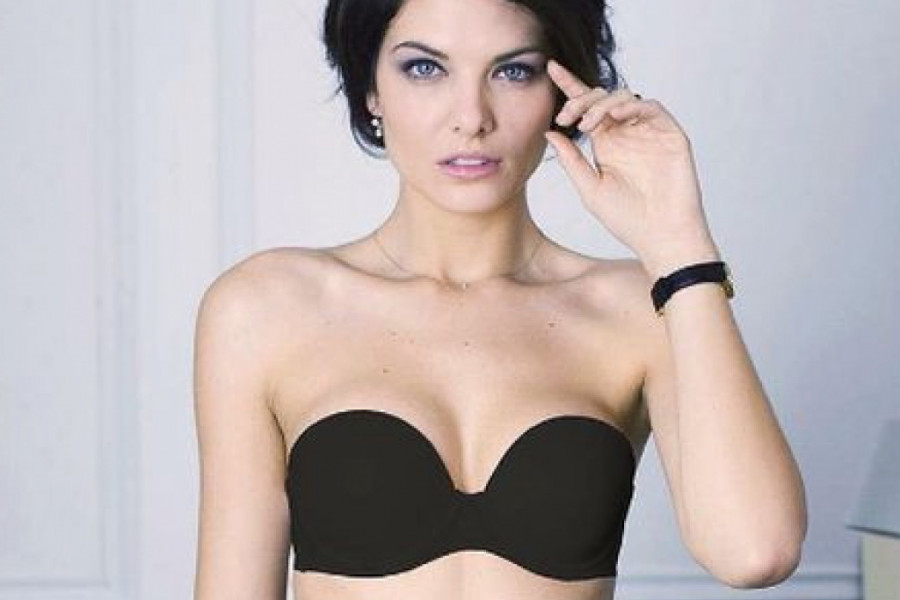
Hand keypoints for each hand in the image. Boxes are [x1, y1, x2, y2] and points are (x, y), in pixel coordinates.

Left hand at [544, 59, 720, 276]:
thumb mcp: (589, 188)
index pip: (587, 108)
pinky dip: (632, 106)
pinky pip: (651, 107)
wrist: (660, 237)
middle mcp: (627, 134)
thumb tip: (550, 132)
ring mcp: (649, 132)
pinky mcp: (670, 135)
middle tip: (567, 116)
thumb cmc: (627, 220)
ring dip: (602, 104)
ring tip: (587, 123)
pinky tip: (615, 117)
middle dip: (581, 99)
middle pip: (603, 98)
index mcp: (607, 144)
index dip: (570, 86)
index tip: (551, 68)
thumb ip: (570, 160)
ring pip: (625, 97)